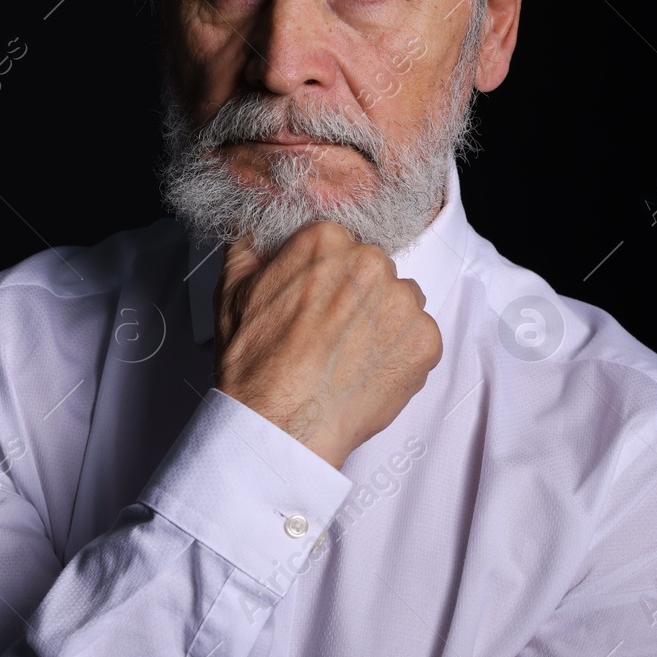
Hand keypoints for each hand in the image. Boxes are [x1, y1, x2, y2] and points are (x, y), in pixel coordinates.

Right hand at [213, 222, 441, 468]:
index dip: (328, 276)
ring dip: (384, 321)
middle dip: (358, 296)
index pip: (341, 244)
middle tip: (332, 332)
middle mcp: (371, 263)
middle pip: (375, 270)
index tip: (318, 300)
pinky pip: (420, 338)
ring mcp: (402, 303)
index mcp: (326, 242)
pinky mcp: (424, 341)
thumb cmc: (255, 364)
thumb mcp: (232, 292)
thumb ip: (247, 249)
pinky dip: (401, 353)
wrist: (279, 424)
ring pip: (402, 301)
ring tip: (351, 354)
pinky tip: (369, 371)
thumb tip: (252, 232)